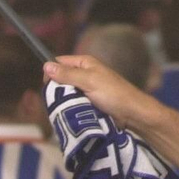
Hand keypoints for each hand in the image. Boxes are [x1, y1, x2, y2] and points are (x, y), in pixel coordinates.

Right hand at [44, 53, 164, 132]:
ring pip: (66, 93)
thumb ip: (68, 75)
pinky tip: (66, 115)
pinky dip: (69, 108)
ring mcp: (86, 89)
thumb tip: (46, 66)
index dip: (51, 73)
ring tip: (59, 111)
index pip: (60, 63)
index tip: (47, 88)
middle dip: (55, 90)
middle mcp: (84, 74)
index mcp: (85, 63)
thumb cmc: (113, 94)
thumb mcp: (89, 81)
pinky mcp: (89, 103)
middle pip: (61, 80)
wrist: (132, 114)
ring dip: (62, 102)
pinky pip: (73, 104)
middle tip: (52, 103)